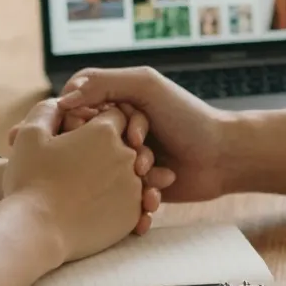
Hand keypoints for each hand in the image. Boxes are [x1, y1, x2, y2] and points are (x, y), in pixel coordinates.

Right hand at [9, 98, 166, 233]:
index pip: (115, 115)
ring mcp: (133, 189)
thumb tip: (60, 102)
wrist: (37, 232)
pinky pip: (134, 202)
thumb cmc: (30, 180)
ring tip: (89, 187)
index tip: (84, 133)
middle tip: (84, 162)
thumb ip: (48, 110)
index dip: (100, 121)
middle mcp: (127, 157)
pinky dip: (121, 201)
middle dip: (112, 148)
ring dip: (117, 176)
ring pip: (132, 174)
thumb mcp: (31, 134)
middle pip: (128, 143)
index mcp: (105, 133)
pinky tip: (97, 206)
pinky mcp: (132, 216)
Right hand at [56, 67, 232, 202]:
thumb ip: (103, 83)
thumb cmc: (187, 116)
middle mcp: (115, 132)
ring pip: (102, 176)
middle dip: (109, 153)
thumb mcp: (146, 86)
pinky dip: (135, 202)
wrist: (223, 157)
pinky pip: (119, 201)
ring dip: (126, 177)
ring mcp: (125, 161)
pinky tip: (152, 199)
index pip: (74, 112)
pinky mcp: (135, 189)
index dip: (83, 124)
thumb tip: (62, 100)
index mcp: (113, 103)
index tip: (109, 131)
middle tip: (139, 151)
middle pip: (85, 146)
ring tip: (150, 173)